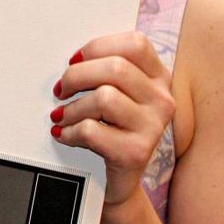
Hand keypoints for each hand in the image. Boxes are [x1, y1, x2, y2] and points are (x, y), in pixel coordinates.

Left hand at [49, 32, 174, 203]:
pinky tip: (65, 134)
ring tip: (62, 116)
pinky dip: (69, 131)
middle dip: (77, 75)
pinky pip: (92, 130)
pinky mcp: (136, 152)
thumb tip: (73, 60)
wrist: (122, 179)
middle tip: (62, 89)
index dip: (98, 47)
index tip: (75, 60)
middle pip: (115, 68)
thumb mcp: (119, 93)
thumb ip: (106, 69)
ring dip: (72, 107)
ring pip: (103, 98)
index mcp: (159, 77)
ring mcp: (153, 127)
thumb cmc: (113, 128)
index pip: (135, 44)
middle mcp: (162, 100)